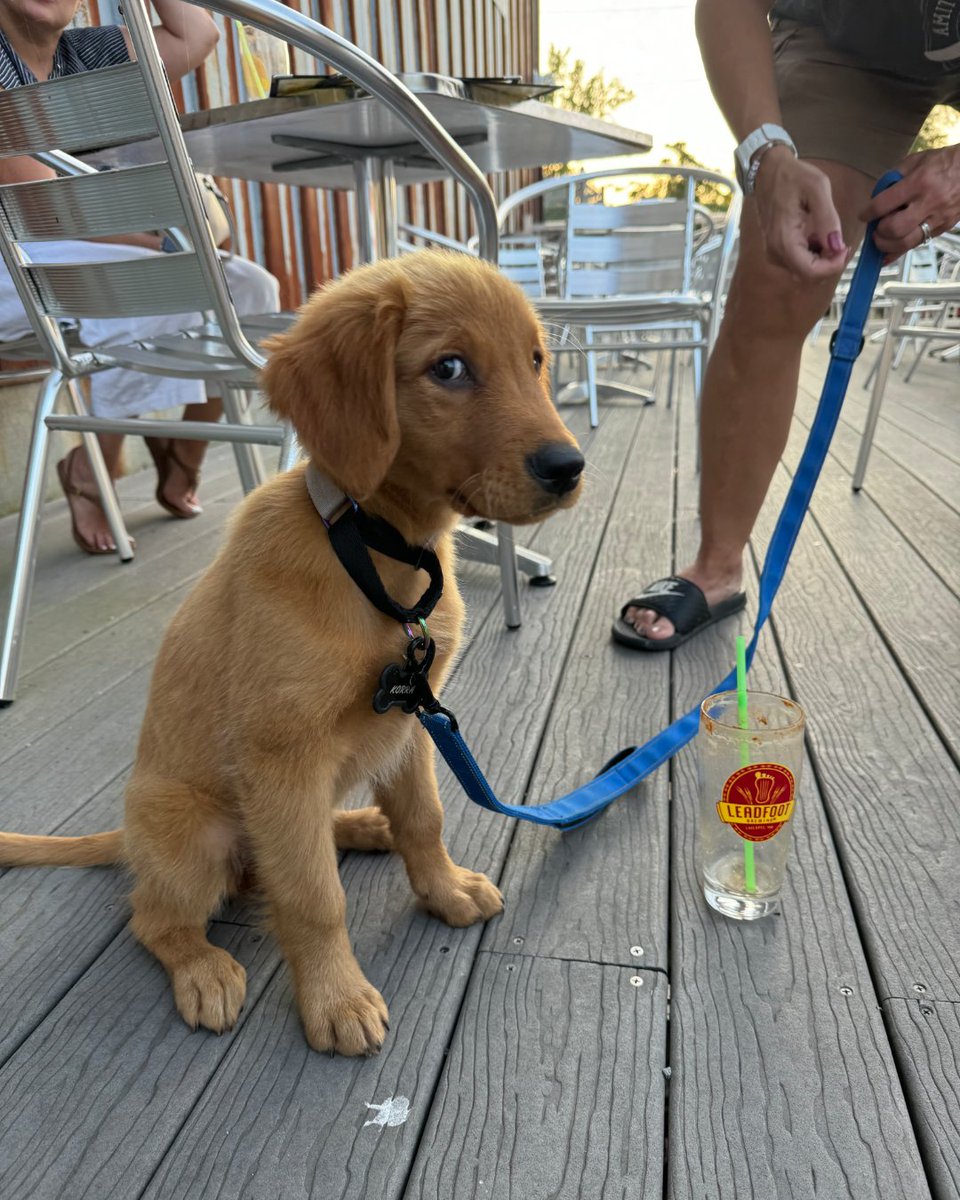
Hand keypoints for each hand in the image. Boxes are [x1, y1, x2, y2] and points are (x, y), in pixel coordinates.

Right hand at [753, 149, 849, 279]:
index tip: (845, 248)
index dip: (832, 267)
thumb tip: (837, 246)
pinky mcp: (776, 251)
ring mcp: (774, 254)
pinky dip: (813, 256)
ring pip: (804, 272)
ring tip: (830, 236)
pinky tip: (819, 237)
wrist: (768, 171)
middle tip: (842, 243)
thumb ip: (828, 219)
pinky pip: (798, 263)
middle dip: (829, 264)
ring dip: (822, 260)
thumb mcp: (817, 189)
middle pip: (808, 276)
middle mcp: (776, 253)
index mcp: (784, 240)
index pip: (810, 272)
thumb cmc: (793, 176)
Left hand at [860, 145, 959, 261]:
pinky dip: (899, 251)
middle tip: (875, 229)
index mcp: (919, 182)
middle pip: (895, 229)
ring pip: (906, 242)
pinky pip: (917, 244)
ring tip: (881, 239)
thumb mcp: (917, 161)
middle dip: (879, 232)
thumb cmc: (943, 163)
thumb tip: (876, 196)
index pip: (885, 204)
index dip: (869, 213)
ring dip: (887, 245)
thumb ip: (894, 177)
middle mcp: (929, 202)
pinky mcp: (943, 228)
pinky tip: (887, 253)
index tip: (864, 215)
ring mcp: (938, 218)